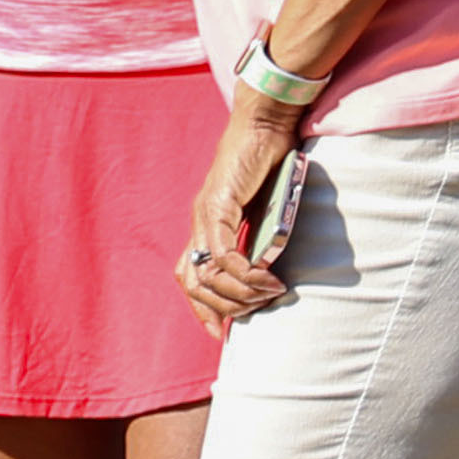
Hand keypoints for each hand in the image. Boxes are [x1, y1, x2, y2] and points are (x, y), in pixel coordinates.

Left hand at [176, 104, 303, 336]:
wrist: (264, 125)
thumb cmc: (268, 163)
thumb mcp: (262, 210)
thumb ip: (257, 238)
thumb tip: (267, 269)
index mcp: (205, 226)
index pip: (188, 277)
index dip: (200, 309)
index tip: (221, 334)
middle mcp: (200, 224)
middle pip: (195, 285)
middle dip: (226, 307)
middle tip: (258, 308)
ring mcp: (205, 215)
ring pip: (210, 275)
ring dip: (241, 294)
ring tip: (270, 293)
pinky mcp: (219, 206)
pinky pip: (225, 255)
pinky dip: (246, 273)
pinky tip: (268, 277)